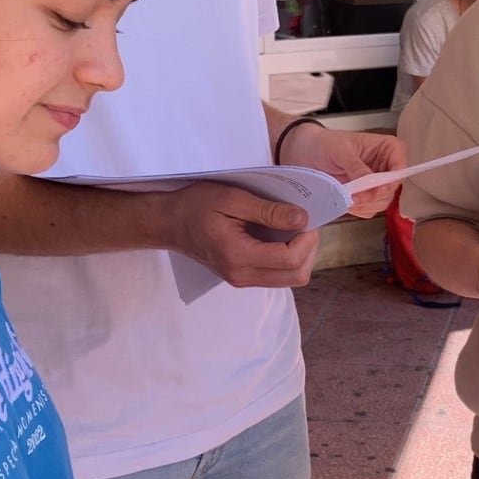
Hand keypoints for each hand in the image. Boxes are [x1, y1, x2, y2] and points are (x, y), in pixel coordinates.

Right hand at [162, 182, 319, 288]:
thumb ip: (268, 211)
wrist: (169, 223)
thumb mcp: (232, 199)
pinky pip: (277, 275)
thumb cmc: (196, 206)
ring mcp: (241, 279)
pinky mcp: (242, 277)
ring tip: (293, 229)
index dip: (307, 239)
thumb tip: (302, 220)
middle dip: (309, 249)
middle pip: (296, 275)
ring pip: (290, 279)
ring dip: (300, 255)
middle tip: (304, 224)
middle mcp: (242, 275)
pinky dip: (288, 258)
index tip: (306, 218)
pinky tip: (281, 237)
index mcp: (239, 256)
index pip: (290, 259)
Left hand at [280, 125, 406, 216]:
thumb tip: (372, 188)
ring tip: (345, 200)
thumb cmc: (324, 143)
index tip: (377, 190)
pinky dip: (358, 209)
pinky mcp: (365, 196)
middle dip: (373, 197)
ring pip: (381, 202)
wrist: (303, 152)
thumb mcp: (342, 151)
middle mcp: (386, 167)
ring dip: (365, 205)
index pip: (401, 168)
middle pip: (392, 190)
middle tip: (353, 198)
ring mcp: (375, 184)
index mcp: (387, 149)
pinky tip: (345, 203)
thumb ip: (358, 169)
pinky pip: (369, 209)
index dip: (391, 182)